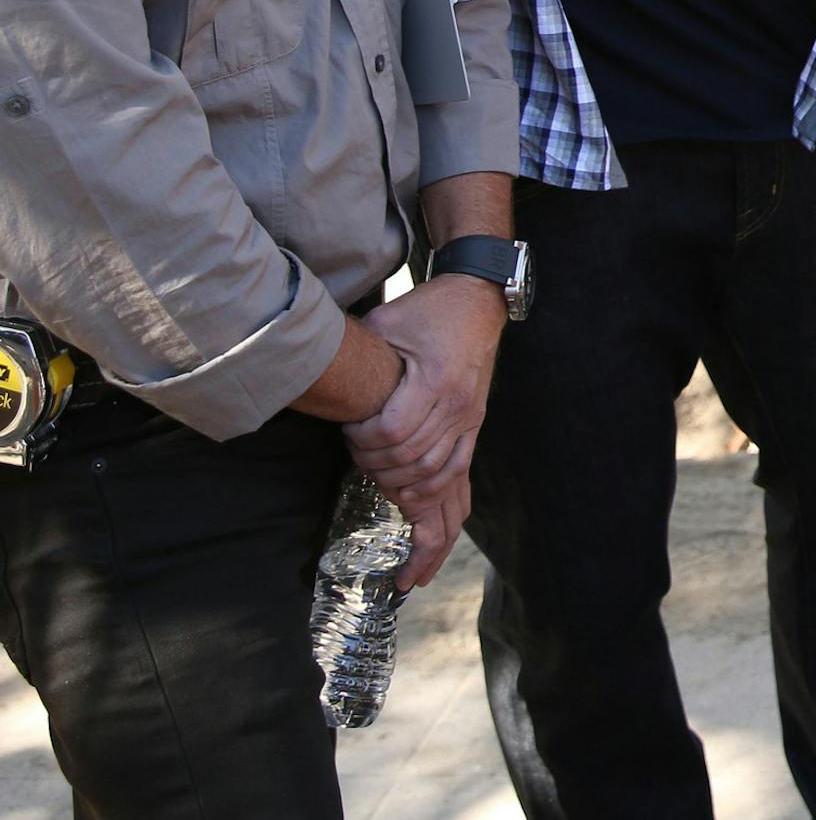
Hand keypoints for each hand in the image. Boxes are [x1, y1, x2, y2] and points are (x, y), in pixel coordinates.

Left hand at [343, 277, 503, 577]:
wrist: (479, 300)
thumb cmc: (429, 309)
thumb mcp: (386, 322)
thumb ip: (359, 356)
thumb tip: (317, 383)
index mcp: (437, 382)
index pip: (394, 434)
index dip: (364, 441)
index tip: (348, 430)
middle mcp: (459, 409)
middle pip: (414, 464)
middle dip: (377, 470)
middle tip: (355, 457)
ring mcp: (469, 422)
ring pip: (438, 481)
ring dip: (406, 499)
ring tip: (382, 505)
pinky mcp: (472, 429)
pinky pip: (460, 480)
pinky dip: (442, 511)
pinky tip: (421, 535)